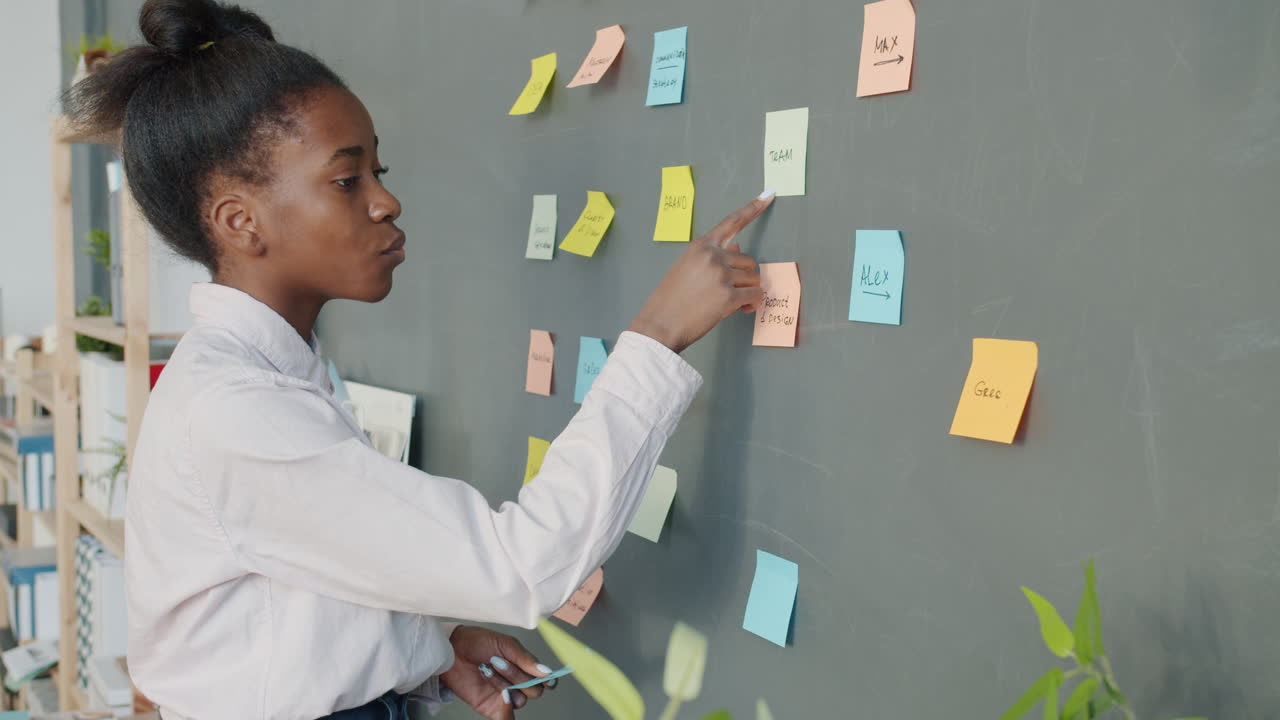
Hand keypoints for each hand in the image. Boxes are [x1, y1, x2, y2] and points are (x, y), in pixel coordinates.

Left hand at [441, 625, 556, 718]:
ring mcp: (505, 696)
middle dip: (517, 676)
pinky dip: (507, 711)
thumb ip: (526, 659)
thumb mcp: (505, 644)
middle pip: (534, 691)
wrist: (452, 648)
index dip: (549, 680)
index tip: (548, 679)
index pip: (545, 679)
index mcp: (525, 666)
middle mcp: (517, 682)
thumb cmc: (478, 642)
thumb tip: (546, 671)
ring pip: (519, 700)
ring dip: (503, 684)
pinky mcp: (491, 707)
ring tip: (486, 669)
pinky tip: (503, 695)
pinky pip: (506, 718)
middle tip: (498, 662)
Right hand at [628, 191, 774, 352]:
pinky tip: (739, 309)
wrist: (660, 324)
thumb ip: (712, 256)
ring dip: (747, 291)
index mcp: (701, 246)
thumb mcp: (687, 268)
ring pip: (753, 279)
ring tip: (729, 303)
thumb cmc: (671, 299)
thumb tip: (738, 247)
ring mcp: (721, 275)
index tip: (769, 194)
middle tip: (728, 292)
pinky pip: (755, 296)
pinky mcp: (729, 296)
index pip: (732, 222)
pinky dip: (751, 304)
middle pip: (748, 261)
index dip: (753, 208)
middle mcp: (713, 256)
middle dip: (743, 277)